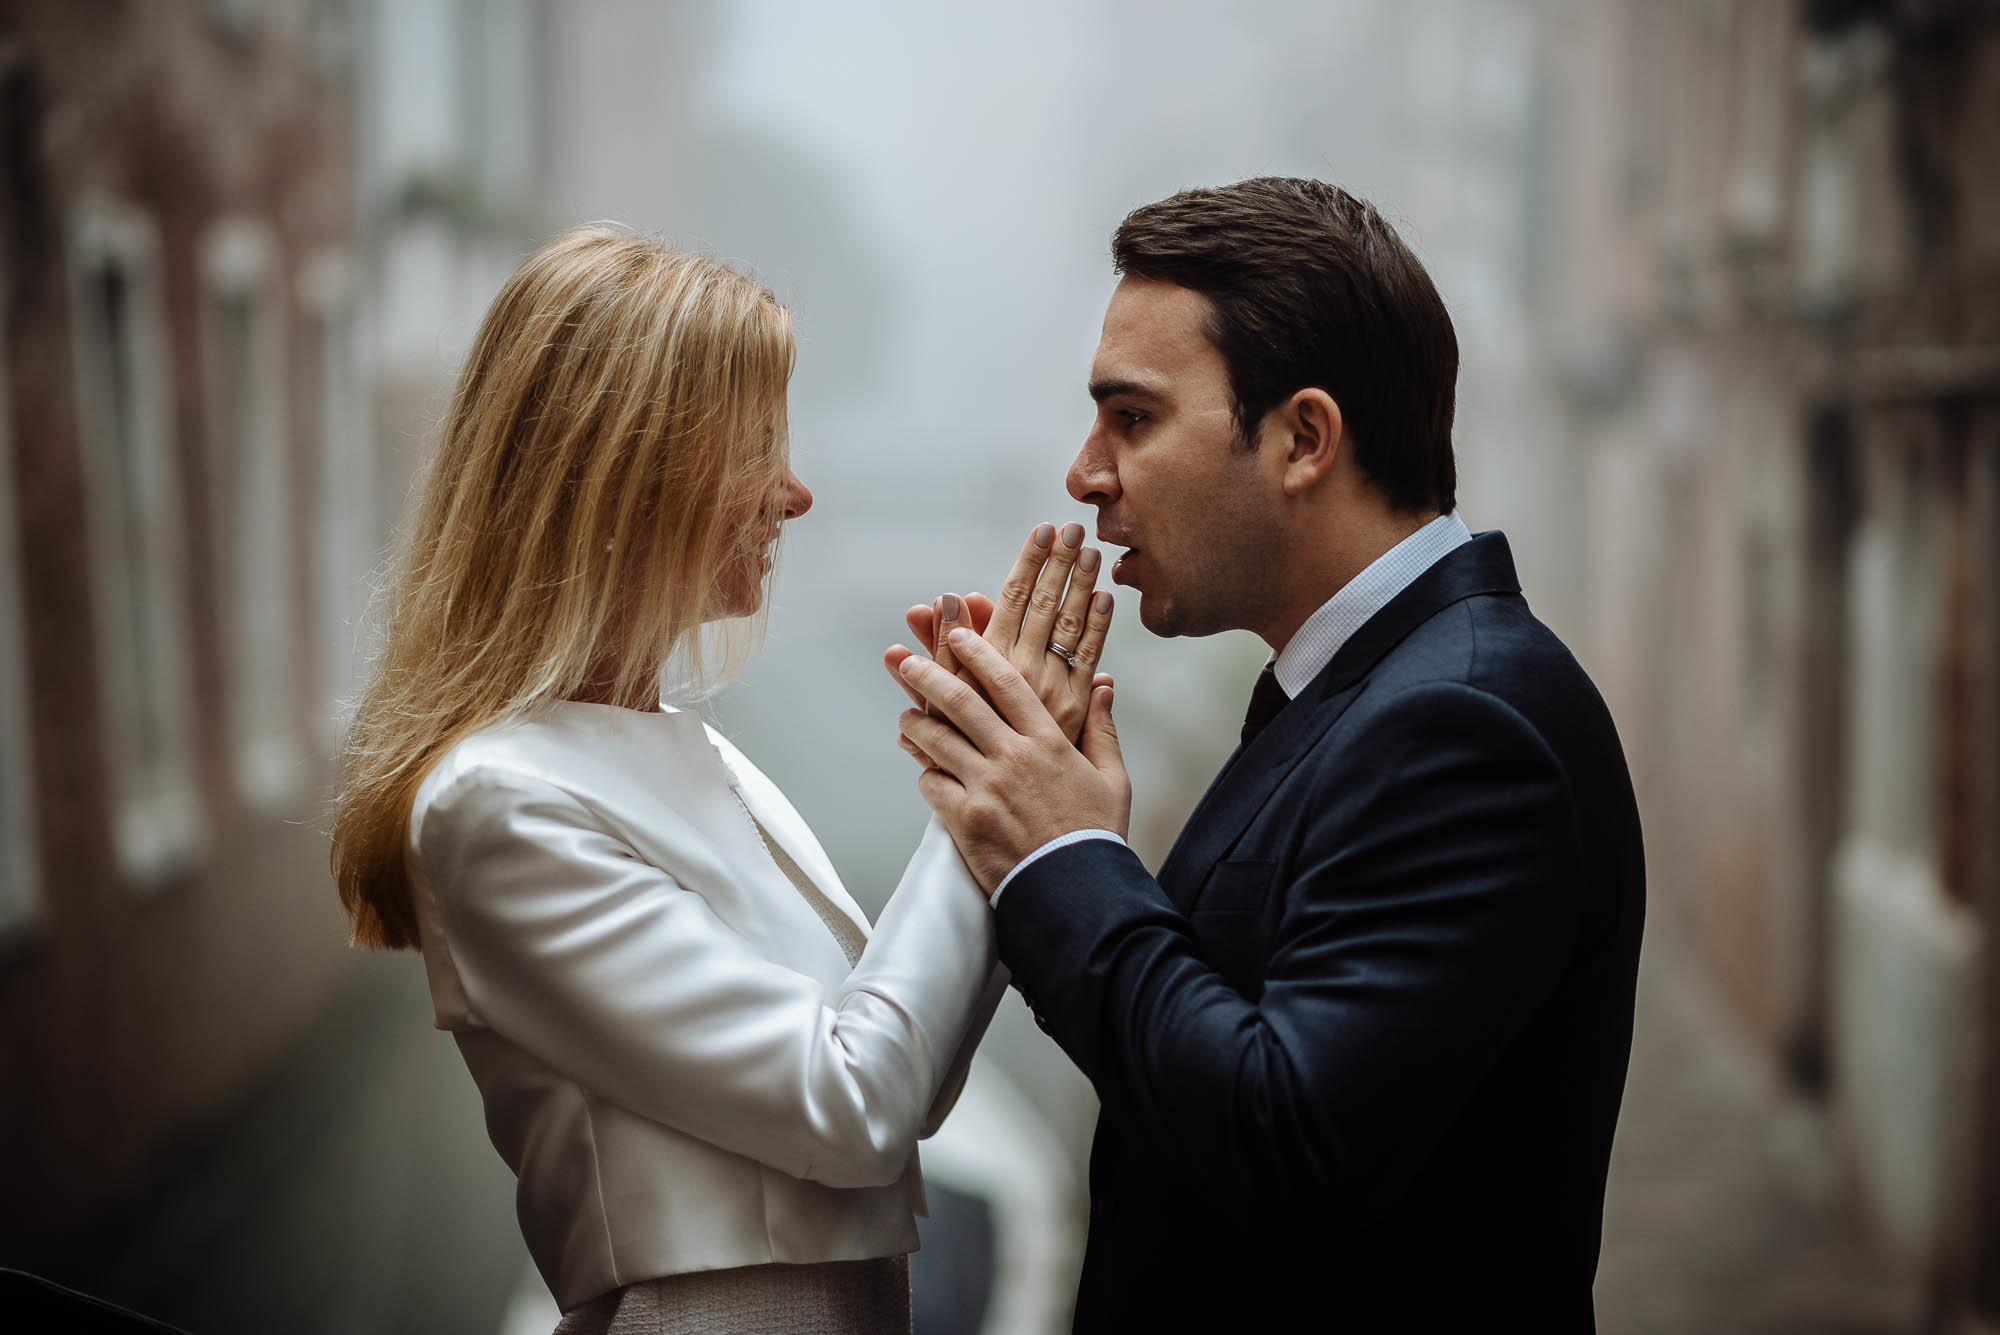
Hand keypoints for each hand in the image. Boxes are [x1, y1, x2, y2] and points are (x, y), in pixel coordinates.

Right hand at [883, 522, 1115, 742]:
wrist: (998, 806)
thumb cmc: (962, 747)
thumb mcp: (938, 694)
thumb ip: (944, 645)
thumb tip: (949, 597)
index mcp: (987, 663)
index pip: (1010, 599)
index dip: (1028, 563)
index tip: (1041, 531)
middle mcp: (1021, 672)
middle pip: (1042, 604)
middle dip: (1058, 563)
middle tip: (1073, 527)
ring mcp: (1050, 689)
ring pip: (1068, 625)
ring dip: (1081, 585)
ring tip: (1091, 550)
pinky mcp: (1073, 709)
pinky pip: (1087, 659)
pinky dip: (1097, 627)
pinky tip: (1106, 598)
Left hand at [897, 627, 1130, 894]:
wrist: (1077, 891)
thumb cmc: (1095, 836)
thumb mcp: (1112, 778)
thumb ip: (1102, 729)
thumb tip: (1103, 686)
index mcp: (1049, 741)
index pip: (1007, 683)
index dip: (978, 654)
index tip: (959, 635)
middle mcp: (1013, 757)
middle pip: (961, 703)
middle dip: (930, 676)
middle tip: (910, 661)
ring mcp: (986, 788)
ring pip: (937, 741)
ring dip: (917, 725)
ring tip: (907, 718)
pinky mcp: (965, 820)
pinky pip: (932, 784)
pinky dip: (926, 773)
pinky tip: (926, 770)